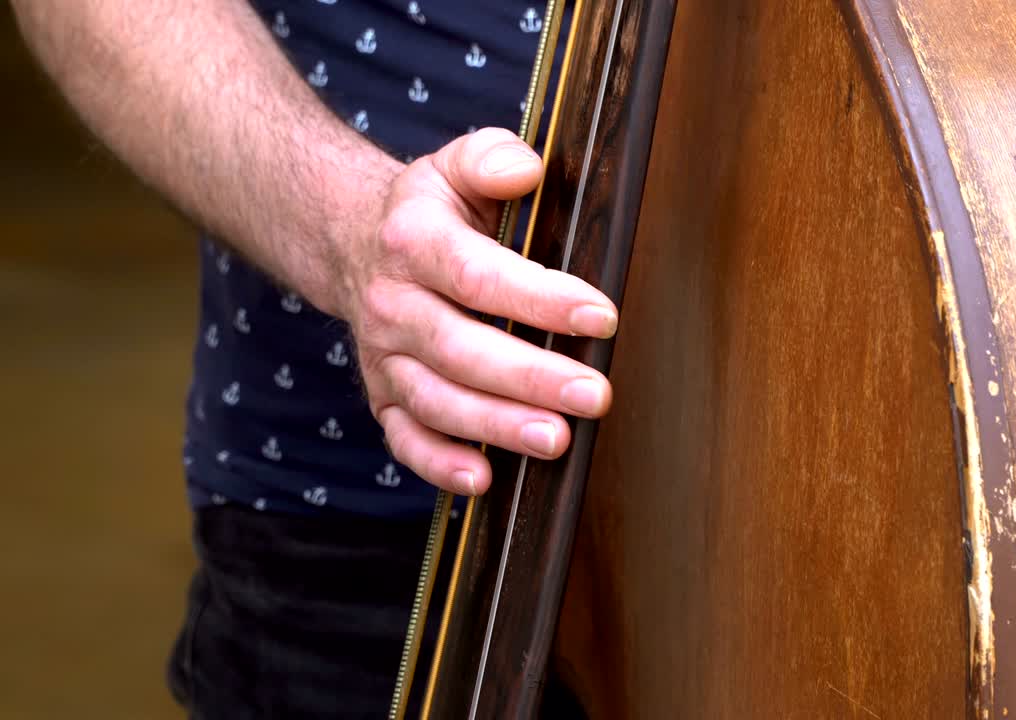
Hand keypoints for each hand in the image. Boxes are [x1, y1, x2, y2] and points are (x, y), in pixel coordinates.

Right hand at [340, 128, 616, 495]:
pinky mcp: (383, 396)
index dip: (540, 299)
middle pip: (461, 349)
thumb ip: (489, 158)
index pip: (478, 276)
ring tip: (558, 441)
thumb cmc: (429, 211)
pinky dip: (438, 465)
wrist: (353, 245)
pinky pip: (404, 438)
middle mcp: (392, 304)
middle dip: (531, 377)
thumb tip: (524, 170)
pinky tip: (484, 480)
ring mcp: (383, 357)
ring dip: (497, 427)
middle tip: (595, 395)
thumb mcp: (453, 166)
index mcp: (413, 242)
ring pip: (437, 400)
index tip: (602, 316)